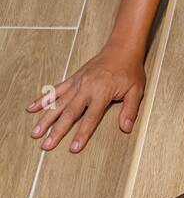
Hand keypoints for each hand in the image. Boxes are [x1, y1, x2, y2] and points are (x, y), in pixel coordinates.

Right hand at [27, 45, 145, 152]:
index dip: (81, 134)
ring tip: (35, 132)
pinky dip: (44, 99)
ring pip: (58, 103)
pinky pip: (56, 90)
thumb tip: (126, 128)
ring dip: (45, 118)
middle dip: (56, 131)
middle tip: (46, 146)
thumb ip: (130, 110)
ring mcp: (77, 83)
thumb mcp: (136, 91)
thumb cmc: (130, 70)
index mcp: (102, 93)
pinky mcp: (73, 78)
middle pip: (68, 113)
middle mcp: (86, 88)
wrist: (122, 49)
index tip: (73, 148)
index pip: (90, 118)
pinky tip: (32, 108)